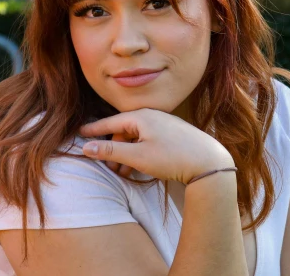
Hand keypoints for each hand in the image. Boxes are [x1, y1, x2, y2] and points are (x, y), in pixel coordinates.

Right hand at [78, 108, 234, 184]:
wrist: (208, 162)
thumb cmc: (172, 157)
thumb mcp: (137, 156)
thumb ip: (110, 151)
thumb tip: (86, 147)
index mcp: (141, 117)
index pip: (111, 122)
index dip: (94, 129)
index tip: (80, 133)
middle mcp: (152, 116)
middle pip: (124, 131)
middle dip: (114, 150)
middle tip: (109, 169)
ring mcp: (164, 124)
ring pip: (137, 138)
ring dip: (127, 154)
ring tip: (124, 173)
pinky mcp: (173, 134)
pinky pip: (148, 141)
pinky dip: (140, 153)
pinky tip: (140, 168)